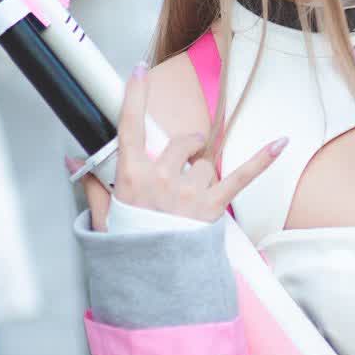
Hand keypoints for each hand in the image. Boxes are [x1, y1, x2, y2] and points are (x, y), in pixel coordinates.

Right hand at [80, 64, 286, 229]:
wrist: (154, 285)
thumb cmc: (130, 249)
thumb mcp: (104, 217)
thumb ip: (92, 184)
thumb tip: (73, 160)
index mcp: (132, 178)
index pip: (130, 126)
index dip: (134, 95)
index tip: (138, 70)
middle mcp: (161, 180)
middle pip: (181, 143)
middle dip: (185, 149)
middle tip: (180, 169)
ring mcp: (189, 193)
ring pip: (205, 164)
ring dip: (202, 175)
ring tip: (191, 202)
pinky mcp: (213, 207)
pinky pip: (240, 177)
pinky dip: (262, 160)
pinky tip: (281, 142)